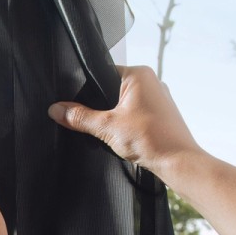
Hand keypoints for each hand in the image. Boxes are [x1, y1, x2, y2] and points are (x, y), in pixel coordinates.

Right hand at [49, 65, 200, 172]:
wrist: (178, 162)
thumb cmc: (152, 139)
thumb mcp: (106, 127)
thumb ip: (79, 117)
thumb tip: (57, 110)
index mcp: (139, 74)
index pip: (103, 72)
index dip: (88, 89)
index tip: (79, 105)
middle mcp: (152, 81)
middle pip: (112, 89)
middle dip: (102, 107)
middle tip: (100, 123)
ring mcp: (159, 98)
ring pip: (124, 103)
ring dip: (116, 118)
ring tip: (116, 132)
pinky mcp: (162, 114)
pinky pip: (136, 114)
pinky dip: (128, 125)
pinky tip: (127, 138)